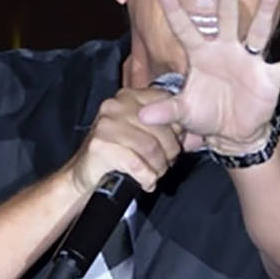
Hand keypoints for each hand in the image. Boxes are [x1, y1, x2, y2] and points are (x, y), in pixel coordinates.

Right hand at [66, 87, 181, 193]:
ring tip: (157, 174)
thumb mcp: (143, 135)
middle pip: (161, 129)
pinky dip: (147, 177)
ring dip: (159, 167)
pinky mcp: (100, 145)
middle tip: (167, 164)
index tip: (176, 144)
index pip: (166, 104)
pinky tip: (146, 182)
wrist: (84, 174)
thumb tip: (194, 134)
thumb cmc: (117, 154)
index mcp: (129, 97)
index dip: (176, 128)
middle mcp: (116, 106)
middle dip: (170, 152)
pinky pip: (136, 163)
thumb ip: (166, 129)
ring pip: (151, 147)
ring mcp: (106, 124)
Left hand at [138, 0, 279, 150]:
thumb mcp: (184, 113)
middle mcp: (227, 50)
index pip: (185, 29)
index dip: (173, 11)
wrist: (233, 132)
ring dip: (266, 11)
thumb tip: (142, 116)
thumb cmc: (207, 114)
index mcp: (202, 54)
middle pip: (227, 17)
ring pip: (258, 31)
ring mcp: (249, 62)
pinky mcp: (268, 79)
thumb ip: (167, 110)